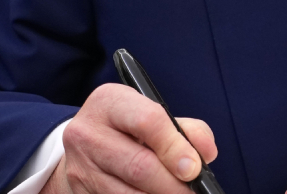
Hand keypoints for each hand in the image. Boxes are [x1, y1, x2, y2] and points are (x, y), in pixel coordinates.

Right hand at [40, 82, 217, 193]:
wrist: (85, 144)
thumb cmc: (127, 127)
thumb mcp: (151, 114)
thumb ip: (185, 129)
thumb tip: (206, 154)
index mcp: (109, 102)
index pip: (147, 121)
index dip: (175, 148)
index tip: (195, 169)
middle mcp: (88, 133)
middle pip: (139, 166)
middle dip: (173, 185)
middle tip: (193, 191)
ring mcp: (81, 167)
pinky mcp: (80, 192)